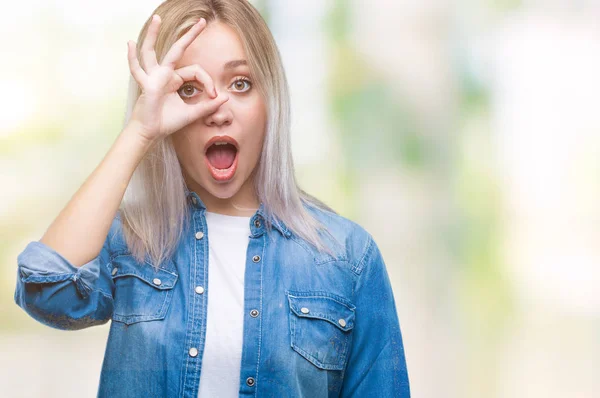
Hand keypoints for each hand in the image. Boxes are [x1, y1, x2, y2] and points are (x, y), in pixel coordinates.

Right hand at [126, 14, 228, 142]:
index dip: (208, 81)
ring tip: (156, 18)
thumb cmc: (167, 122)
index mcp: (175, 80)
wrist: (151, 133)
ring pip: (151, 51)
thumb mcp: (193, 113)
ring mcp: (153, 77)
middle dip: (190, 35)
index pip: (195, 71)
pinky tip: (130, 43)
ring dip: (152, 34)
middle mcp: (164, 74)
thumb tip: (225, 97)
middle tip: (202, 22)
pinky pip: (137, 69)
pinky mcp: (147, 84)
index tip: (214, 95)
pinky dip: (132, 57)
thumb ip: (208, 106)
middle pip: (177, 50)